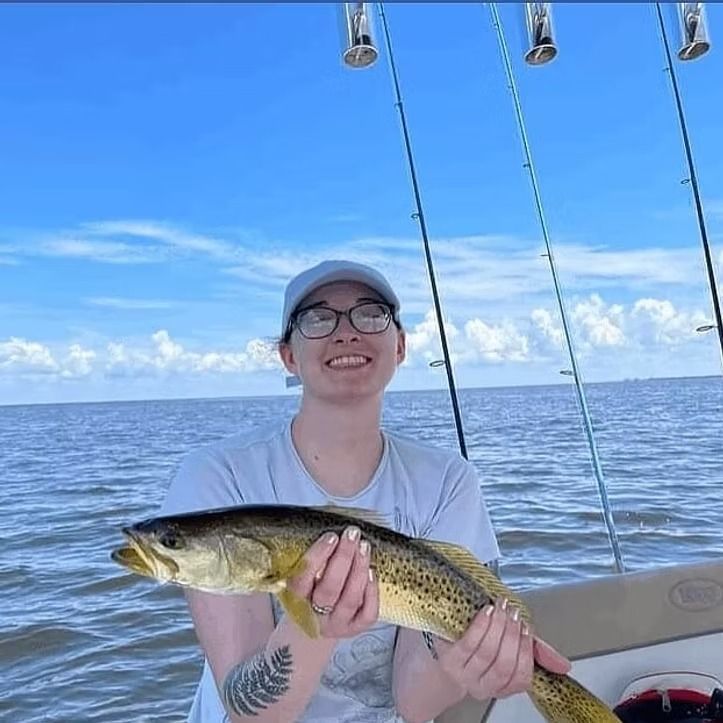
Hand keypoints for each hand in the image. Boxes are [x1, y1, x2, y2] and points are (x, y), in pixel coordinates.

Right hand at [288, 525, 378, 638]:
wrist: (313, 627)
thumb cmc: (309, 593)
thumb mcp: (302, 579)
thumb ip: (313, 562)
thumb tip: (335, 534)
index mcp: (296, 600)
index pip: (303, 579)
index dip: (317, 557)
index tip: (331, 536)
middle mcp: (315, 616)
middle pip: (330, 588)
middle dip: (343, 558)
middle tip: (352, 535)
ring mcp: (337, 624)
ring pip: (350, 599)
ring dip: (359, 569)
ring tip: (364, 547)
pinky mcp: (356, 629)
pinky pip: (368, 612)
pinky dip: (372, 591)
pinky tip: (372, 571)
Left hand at [434, 598, 570, 700]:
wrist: (434, 661)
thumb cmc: (474, 650)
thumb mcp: (506, 650)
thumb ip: (535, 653)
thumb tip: (565, 665)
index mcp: (500, 686)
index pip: (521, 678)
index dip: (527, 653)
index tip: (528, 629)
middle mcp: (482, 686)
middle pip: (505, 664)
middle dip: (513, 636)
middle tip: (516, 614)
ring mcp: (464, 674)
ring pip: (488, 654)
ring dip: (499, 628)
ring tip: (504, 608)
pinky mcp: (449, 658)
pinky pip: (469, 643)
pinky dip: (482, 625)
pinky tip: (488, 611)